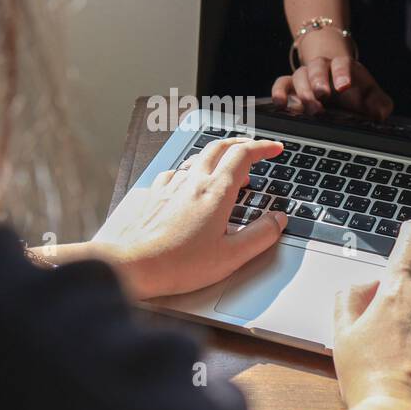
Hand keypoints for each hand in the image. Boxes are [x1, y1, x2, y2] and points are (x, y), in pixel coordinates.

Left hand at [101, 137, 288, 297]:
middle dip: (241, 144)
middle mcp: (192, 181)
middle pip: (220, 147)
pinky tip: (189, 185)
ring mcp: (170, 185)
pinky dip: (190, 172)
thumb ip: (260, 235)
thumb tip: (278, 219)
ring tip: (226, 170)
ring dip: (216, 157)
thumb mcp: (231, 256)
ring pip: (197, 157)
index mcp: (216, 191)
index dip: (263, 147)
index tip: (275, 149)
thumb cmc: (178, 264)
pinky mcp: (153, 195)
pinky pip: (175, 172)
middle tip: (255, 150)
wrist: (132, 265)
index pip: (244, 155)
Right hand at [271, 29, 392, 120]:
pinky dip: (279, 92)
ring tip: (311, 108)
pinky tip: (281, 104)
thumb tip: (380, 114)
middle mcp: (322, 68)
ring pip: (299, 75)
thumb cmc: (354, 90)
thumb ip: (379, 103)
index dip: (341, 73)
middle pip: (317, 67)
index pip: (342, 64)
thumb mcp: (370, 95)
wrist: (336, 78)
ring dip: (303, 91)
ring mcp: (305, 76)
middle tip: (323, 94)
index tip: (344, 85)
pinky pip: (281, 84)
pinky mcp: (291, 86)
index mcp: (343, 66)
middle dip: (319, 80)